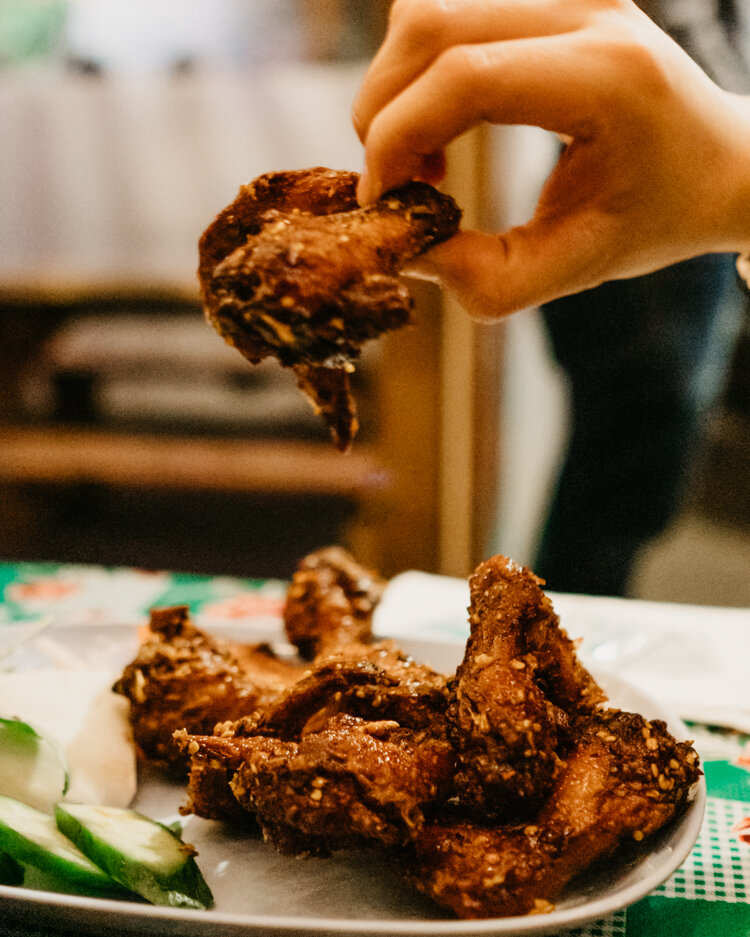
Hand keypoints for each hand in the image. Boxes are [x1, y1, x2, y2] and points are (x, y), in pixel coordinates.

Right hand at [352, 0, 749, 317]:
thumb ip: (487, 278)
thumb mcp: (576, 269)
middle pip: (430, 24)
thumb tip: (405, 248)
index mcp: (607, 77)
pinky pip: (448, 10)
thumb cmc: (655, 216)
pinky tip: (441, 123)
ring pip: (427, 9)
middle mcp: (588, 10)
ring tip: (422, 158)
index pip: (465, 77)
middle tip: (394, 182)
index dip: (398, 137)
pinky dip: (418, 71)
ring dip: (396, 88)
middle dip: (383, 111)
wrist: (717, 160)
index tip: (382, 199)